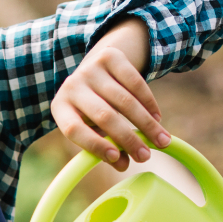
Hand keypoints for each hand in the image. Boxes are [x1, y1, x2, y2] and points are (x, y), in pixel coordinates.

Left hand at [52, 19, 171, 172]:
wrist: (96, 67)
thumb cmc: (92, 107)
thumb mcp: (92, 126)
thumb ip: (105, 146)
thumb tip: (124, 165)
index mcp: (60, 107)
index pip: (74, 129)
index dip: (95, 145)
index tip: (117, 159)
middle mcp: (71, 86)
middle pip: (104, 116)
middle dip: (128, 139)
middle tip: (146, 156)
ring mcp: (90, 69)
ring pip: (124, 101)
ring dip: (146, 124)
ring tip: (162, 141)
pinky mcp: (110, 56)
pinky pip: (135, 83)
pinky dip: (149, 103)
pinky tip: (157, 119)